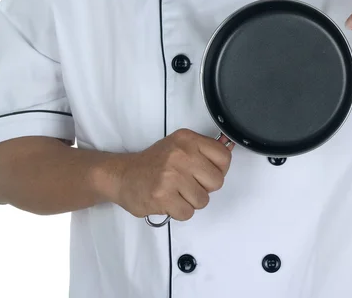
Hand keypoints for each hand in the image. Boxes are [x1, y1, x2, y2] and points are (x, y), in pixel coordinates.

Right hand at [112, 129, 233, 220]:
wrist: (122, 175)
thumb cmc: (154, 163)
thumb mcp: (179, 146)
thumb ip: (203, 151)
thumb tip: (229, 153)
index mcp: (187, 139)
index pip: (224, 157)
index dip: (219, 170)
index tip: (206, 172)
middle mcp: (181, 154)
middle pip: (217, 182)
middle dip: (205, 188)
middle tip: (188, 184)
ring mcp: (171, 176)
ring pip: (203, 200)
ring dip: (191, 201)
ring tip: (176, 192)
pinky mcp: (162, 196)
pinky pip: (188, 213)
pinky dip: (179, 211)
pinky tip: (168, 200)